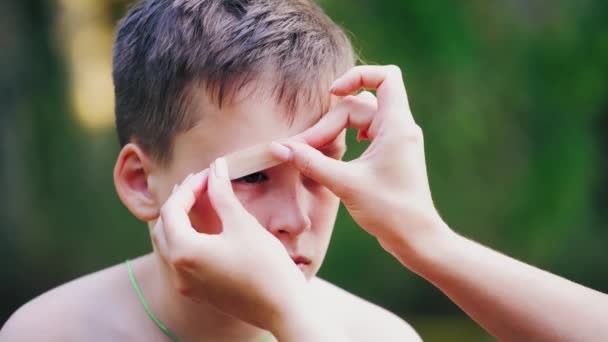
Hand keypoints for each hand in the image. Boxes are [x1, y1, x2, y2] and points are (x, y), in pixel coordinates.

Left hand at [150, 158, 306, 332]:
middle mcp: (177, 271)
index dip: (190, 186)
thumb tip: (216, 167)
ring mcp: (186, 285)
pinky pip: (179, 260)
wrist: (283, 308)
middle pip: (164, 226)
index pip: (172, 209)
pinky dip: (186, 239)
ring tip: (201, 200)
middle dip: (180, 201)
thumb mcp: (242, 224)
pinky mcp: (198, 292)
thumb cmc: (266, 265)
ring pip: (168, 244)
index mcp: (184, 252)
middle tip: (202, 183)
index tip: (210, 173)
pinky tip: (204, 228)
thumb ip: (222, 194)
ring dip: (180, 220)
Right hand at [271, 65, 450, 258]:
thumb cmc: (389, 211)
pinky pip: (366, 132)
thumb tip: (279, 148)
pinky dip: (346, 138)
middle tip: (301, 149)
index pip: (385, 77)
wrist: (416, 238)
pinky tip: (336, 152)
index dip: (357, 76)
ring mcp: (396, 140)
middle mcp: (399, 127)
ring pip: (360, 119)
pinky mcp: (391, 154)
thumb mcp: (344, 184)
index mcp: (396, 125)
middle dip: (328, 124)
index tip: (333, 94)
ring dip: (334, 132)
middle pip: (358, 105)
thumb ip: (311, 162)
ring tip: (312, 152)